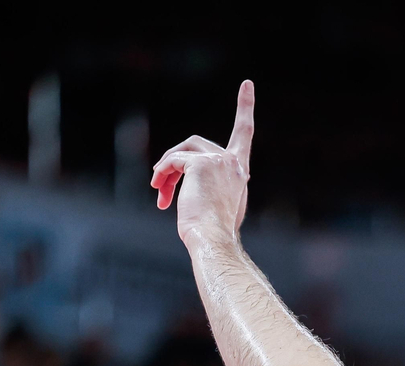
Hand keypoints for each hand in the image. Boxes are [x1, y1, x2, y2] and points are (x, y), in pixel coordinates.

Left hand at [152, 80, 255, 246]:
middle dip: (174, 163)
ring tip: (157, 190)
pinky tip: (158, 190)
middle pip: (196, 145)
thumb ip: (208, 186)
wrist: (214, 240)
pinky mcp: (202, 164)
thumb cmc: (212, 232)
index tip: (247, 84)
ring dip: (166, 169)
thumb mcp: (215, 206)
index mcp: (240, 173)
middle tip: (158, 186)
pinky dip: (161, 174)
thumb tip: (177, 181)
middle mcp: (234, 164)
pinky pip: (173, 161)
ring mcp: (220, 161)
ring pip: (182, 152)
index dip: (245, 107)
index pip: (244, 134)